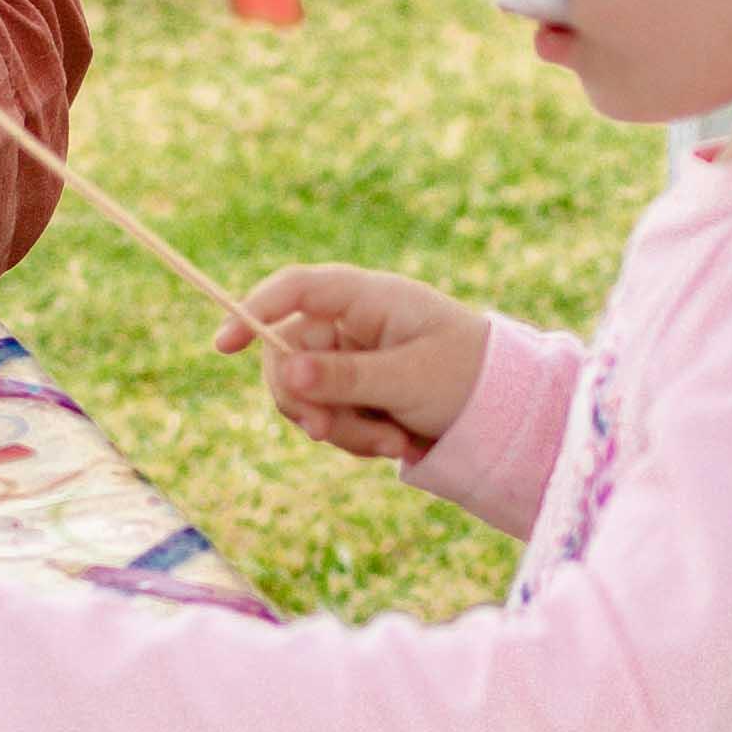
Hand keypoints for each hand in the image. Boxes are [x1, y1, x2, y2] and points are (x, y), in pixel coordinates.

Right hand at [236, 265, 492, 466]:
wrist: (507, 408)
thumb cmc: (467, 376)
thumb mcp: (408, 379)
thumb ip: (345, 378)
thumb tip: (284, 374)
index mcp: (368, 297)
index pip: (296, 289)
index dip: (254, 310)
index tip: (224, 345)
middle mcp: (352, 321)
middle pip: (288, 353)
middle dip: (308, 401)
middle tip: (329, 435)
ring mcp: (351, 356)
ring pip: (306, 395)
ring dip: (342, 428)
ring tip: (393, 440)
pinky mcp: (355, 389)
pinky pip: (328, 416)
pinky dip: (355, 436)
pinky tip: (396, 441)